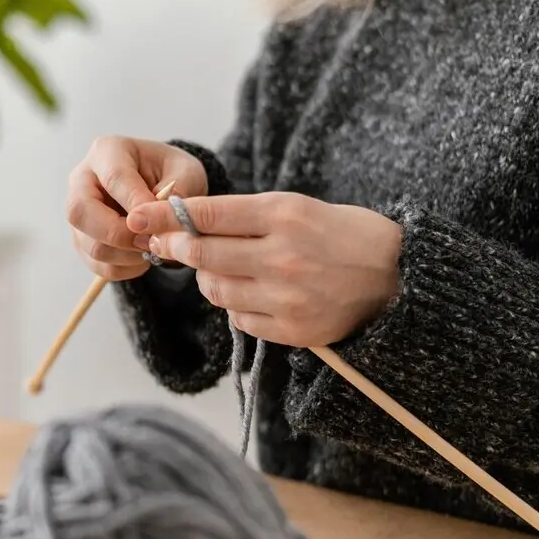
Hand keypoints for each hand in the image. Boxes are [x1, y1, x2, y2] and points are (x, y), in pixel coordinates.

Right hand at [66, 136, 207, 280]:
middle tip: (150, 240)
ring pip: (90, 244)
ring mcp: (80, 213)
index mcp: (107, 152)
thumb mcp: (187, 172)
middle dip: (119, 234)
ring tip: (153, 248)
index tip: (159, 219)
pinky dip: (125, 269)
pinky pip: (98, 264)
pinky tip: (143, 258)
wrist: (162, 189)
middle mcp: (82, 180)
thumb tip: (163, 214)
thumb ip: (180, 189)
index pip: (113, 177)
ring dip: (127, 255)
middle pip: (80, 212)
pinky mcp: (83, 240)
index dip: (136, 203)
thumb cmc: (171, 174)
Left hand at [127, 192, 402, 346]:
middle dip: (176, 248)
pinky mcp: (292, 331)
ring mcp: (287, 298)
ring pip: (216, 290)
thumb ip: (246, 215)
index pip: (209, 214)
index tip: (139, 216)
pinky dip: (236, 305)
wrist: (398, 279)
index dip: (167, 215)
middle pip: (203, 255)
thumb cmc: (344, 234)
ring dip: (208, 278)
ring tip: (222, 268)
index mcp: (286, 215)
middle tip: (164, 244)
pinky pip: (239, 318)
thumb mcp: (300, 207)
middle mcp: (284, 256)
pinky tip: (254, 292)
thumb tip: (184, 222)